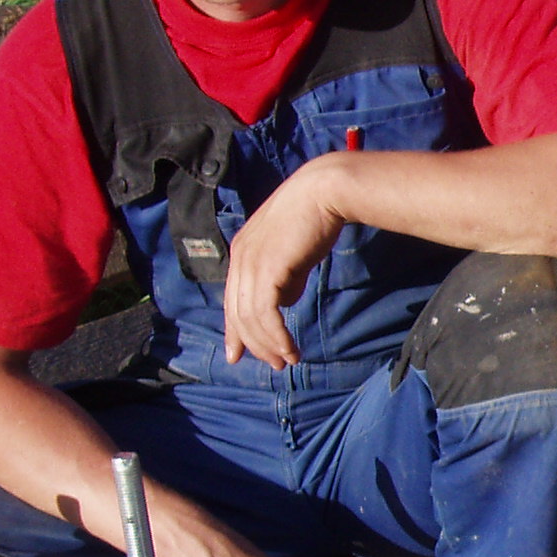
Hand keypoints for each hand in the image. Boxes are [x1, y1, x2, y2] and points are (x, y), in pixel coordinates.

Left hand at [222, 157, 350, 369]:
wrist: (324, 192)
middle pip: (237, 312)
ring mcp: (250, 263)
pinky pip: (266, 314)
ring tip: (288, 360)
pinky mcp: (266, 269)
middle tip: (275, 364)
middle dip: (254, 343)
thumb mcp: (293, 252)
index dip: (235, 329)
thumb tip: (284, 302)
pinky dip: (276, 336)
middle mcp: (239, 258)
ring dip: (269, 344)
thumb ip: (286, 277)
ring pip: (251, 318)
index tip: (240, 354)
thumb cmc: (314, 218)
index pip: (232, 298)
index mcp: (242, 251)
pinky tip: (289, 348)